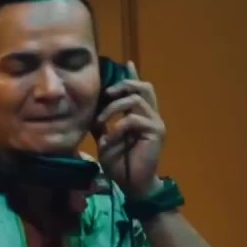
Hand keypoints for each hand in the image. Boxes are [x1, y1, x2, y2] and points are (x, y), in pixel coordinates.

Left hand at [97, 61, 166, 197]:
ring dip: (112, 109)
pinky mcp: (156, 132)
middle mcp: (151, 116)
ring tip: (99, 123)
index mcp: (140, 115)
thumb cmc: (120, 163)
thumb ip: (103, 124)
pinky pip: (133, 119)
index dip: (133, 76)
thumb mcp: (106, 139)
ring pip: (135, 100)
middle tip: (107, 93)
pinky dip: (116, 127)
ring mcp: (155, 123)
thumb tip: (90, 110)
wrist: (132, 184)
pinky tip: (108, 140)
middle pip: (144, 87)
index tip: (125, 62)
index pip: (139, 90)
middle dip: (123, 85)